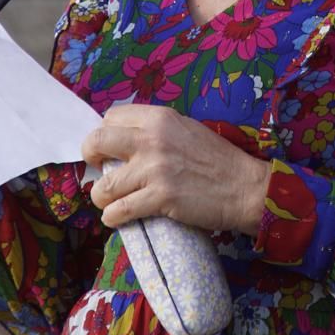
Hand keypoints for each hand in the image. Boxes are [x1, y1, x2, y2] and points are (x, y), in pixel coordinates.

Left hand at [82, 104, 270, 235]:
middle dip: (90, 157)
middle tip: (98, 169)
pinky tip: (116, 218)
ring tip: (110, 201)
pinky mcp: (160, 197)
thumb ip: (156, 131)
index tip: (109, 147)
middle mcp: (152, 139)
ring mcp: (155, 169)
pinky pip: (120, 210)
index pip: (111, 117)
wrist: (244, 187)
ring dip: (101, 196)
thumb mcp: (186, 129)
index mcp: (159, 118)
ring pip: (104, 185)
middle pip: (97, 143)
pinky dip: (112, 217)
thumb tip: (124, 141)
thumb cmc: (217, 159)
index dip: (105, 132)